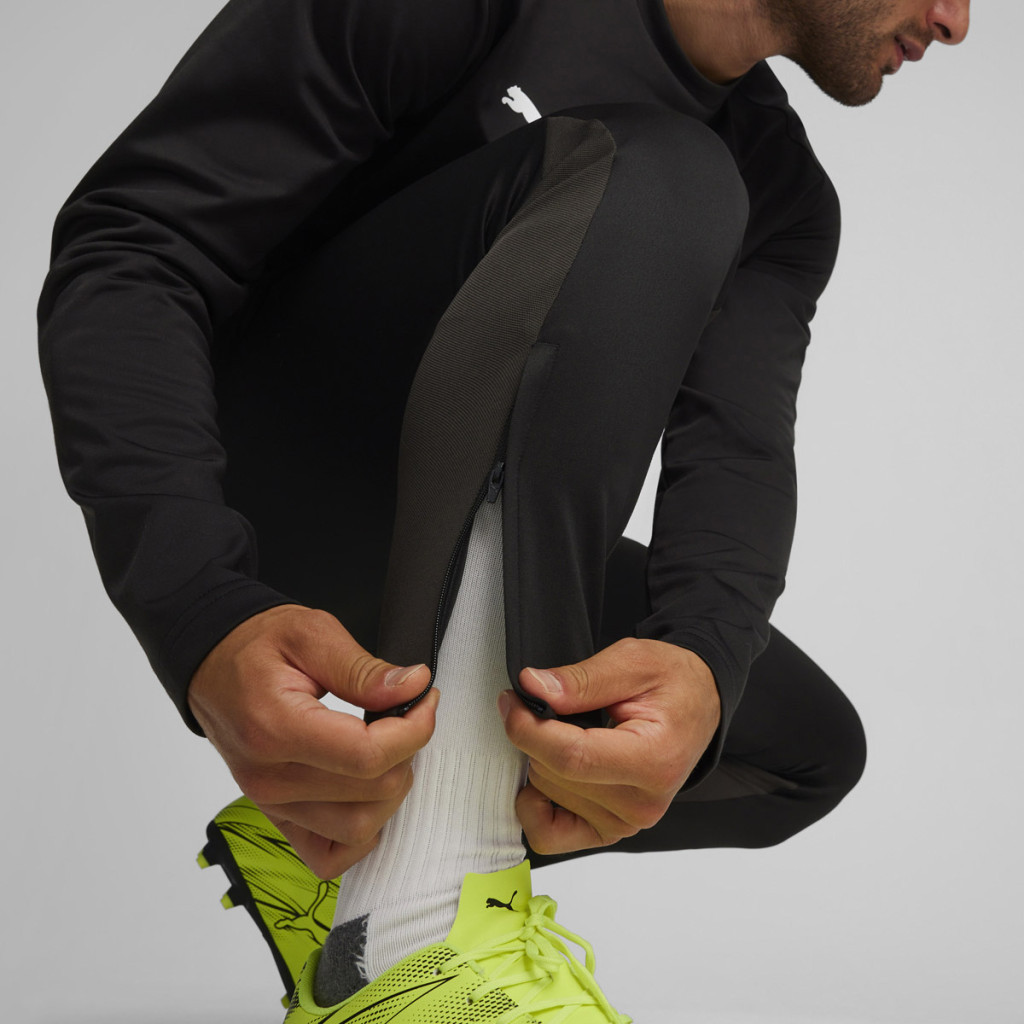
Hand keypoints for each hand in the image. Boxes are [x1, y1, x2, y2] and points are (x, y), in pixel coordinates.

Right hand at [187, 603, 437, 878]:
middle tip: (407, 716)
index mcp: (276, 728)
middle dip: (407, 752)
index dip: (414, 730)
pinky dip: (360, 833)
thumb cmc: (256, 647)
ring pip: (359, 828)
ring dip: (390, 791)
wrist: (213, 666)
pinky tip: (366, 792)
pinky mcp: (277, 818)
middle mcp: (270, 777)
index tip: (425, 700)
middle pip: (372, 792)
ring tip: (388, 750)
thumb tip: (412, 687)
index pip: (367, 755)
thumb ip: (362, 669)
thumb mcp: (311, 634)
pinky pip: (329, 856)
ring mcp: (271, 804)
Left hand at [498, 637, 719, 855]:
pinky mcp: (609, 830)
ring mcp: (626, 822)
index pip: (571, 757)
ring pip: (546, 795)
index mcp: (653, 760)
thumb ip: (581, 679)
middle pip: (553, 774)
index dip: (527, 728)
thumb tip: (534, 688)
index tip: (511, 701)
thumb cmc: (672, 683)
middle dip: (536, 735)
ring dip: (541, 760)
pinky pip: (550, 834)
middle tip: (551, 706)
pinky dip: (537, 802)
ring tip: (568, 732)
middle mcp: (642, 803)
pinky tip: (550, 770)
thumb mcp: (632, 661)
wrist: (699, 702)